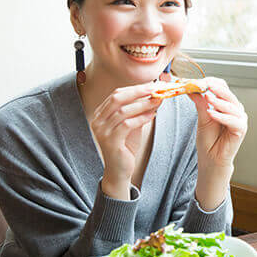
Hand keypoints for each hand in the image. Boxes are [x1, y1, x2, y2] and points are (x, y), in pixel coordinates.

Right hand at [90, 83, 161, 197]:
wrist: (119, 171)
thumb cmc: (125, 147)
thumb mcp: (132, 125)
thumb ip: (138, 111)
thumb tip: (154, 96)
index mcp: (101, 114)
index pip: (117, 94)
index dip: (135, 88)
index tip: (152, 85)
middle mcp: (98, 121)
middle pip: (118, 98)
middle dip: (139, 91)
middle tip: (156, 89)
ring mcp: (102, 131)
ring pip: (123, 110)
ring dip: (143, 104)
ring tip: (157, 101)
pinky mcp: (110, 141)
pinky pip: (127, 124)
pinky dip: (141, 118)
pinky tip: (152, 115)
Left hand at [188, 77, 247, 168]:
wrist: (211, 159)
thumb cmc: (209, 140)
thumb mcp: (202, 117)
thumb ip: (200, 103)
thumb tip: (192, 88)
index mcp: (226, 104)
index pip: (221, 87)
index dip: (210, 83)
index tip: (196, 81)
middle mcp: (235, 109)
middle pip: (227, 94)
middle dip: (215, 88)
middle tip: (203, 84)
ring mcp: (239, 119)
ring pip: (231, 105)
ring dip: (218, 101)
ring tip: (207, 98)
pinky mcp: (241, 129)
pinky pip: (233, 120)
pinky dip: (222, 116)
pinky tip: (211, 113)